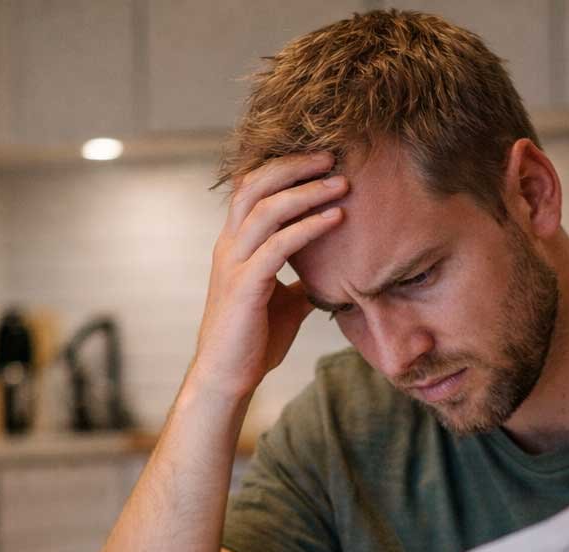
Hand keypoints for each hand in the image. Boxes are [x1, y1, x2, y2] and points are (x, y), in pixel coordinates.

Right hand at [190, 152, 347, 400]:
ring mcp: (234, 264)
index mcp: (235, 244)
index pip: (252, 187)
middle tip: (333, 157)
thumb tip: (331, 271)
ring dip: (307, 192)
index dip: (283, 167)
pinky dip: (309, 227)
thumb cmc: (254, 341)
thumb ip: (301, 279)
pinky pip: (278, 245)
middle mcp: (230, 246)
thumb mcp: (285, 302)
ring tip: (342, 184)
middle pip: (255, 184)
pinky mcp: (245, 286)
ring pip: (266, 209)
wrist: (227, 378)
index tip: (321, 160)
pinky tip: (336, 218)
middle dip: (295, 165)